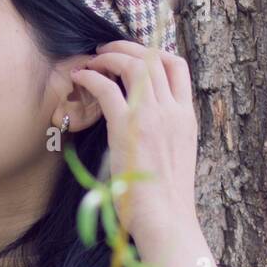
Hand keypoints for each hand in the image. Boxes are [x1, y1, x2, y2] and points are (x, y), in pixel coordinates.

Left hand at [70, 40, 198, 250]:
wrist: (166, 219)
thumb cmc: (164, 199)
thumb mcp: (175, 156)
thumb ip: (164, 133)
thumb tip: (145, 126)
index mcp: (187, 117)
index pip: (177, 67)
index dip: (154, 52)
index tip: (133, 55)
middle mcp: (173, 111)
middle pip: (153, 58)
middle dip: (126, 47)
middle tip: (104, 51)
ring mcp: (152, 117)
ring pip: (133, 65)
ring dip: (109, 56)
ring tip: (91, 61)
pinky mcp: (127, 128)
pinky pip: (107, 88)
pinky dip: (91, 76)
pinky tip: (80, 77)